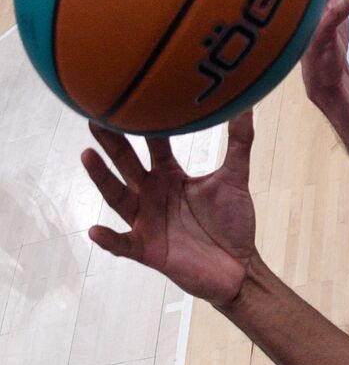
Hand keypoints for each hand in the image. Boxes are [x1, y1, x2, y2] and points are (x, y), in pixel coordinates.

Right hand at [82, 115, 256, 305]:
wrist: (238, 266)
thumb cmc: (231, 222)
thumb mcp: (235, 180)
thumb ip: (239, 145)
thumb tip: (246, 107)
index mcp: (169, 176)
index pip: (153, 145)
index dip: (144, 125)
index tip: (133, 98)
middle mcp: (152, 195)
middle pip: (127, 165)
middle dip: (112, 143)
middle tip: (95, 117)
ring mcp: (147, 222)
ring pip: (119, 197)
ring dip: (102, 178)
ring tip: (86, 155)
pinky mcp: (148, 250)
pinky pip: (123, 245)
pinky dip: (109, 239)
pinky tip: (95, 230)